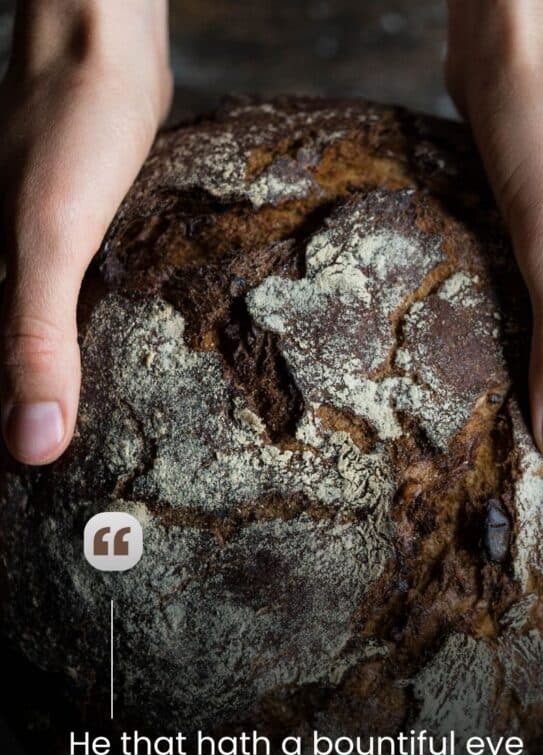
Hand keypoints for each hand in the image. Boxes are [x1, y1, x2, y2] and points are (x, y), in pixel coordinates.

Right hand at [0, 0, 171, 464]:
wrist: (104, 44)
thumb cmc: (68, 131)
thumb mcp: (50, 242)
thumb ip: (34, 340)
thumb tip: (32, 445)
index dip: (1, 434)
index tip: (25, 507)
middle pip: (6, 370)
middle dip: (29, 420)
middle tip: (77, 494)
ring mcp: (23, 258)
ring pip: (32, 342)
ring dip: (53, 390)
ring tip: (94, 456)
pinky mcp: (65, 243)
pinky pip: (66, 311)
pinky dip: (84, 346)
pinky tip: (118, 373)